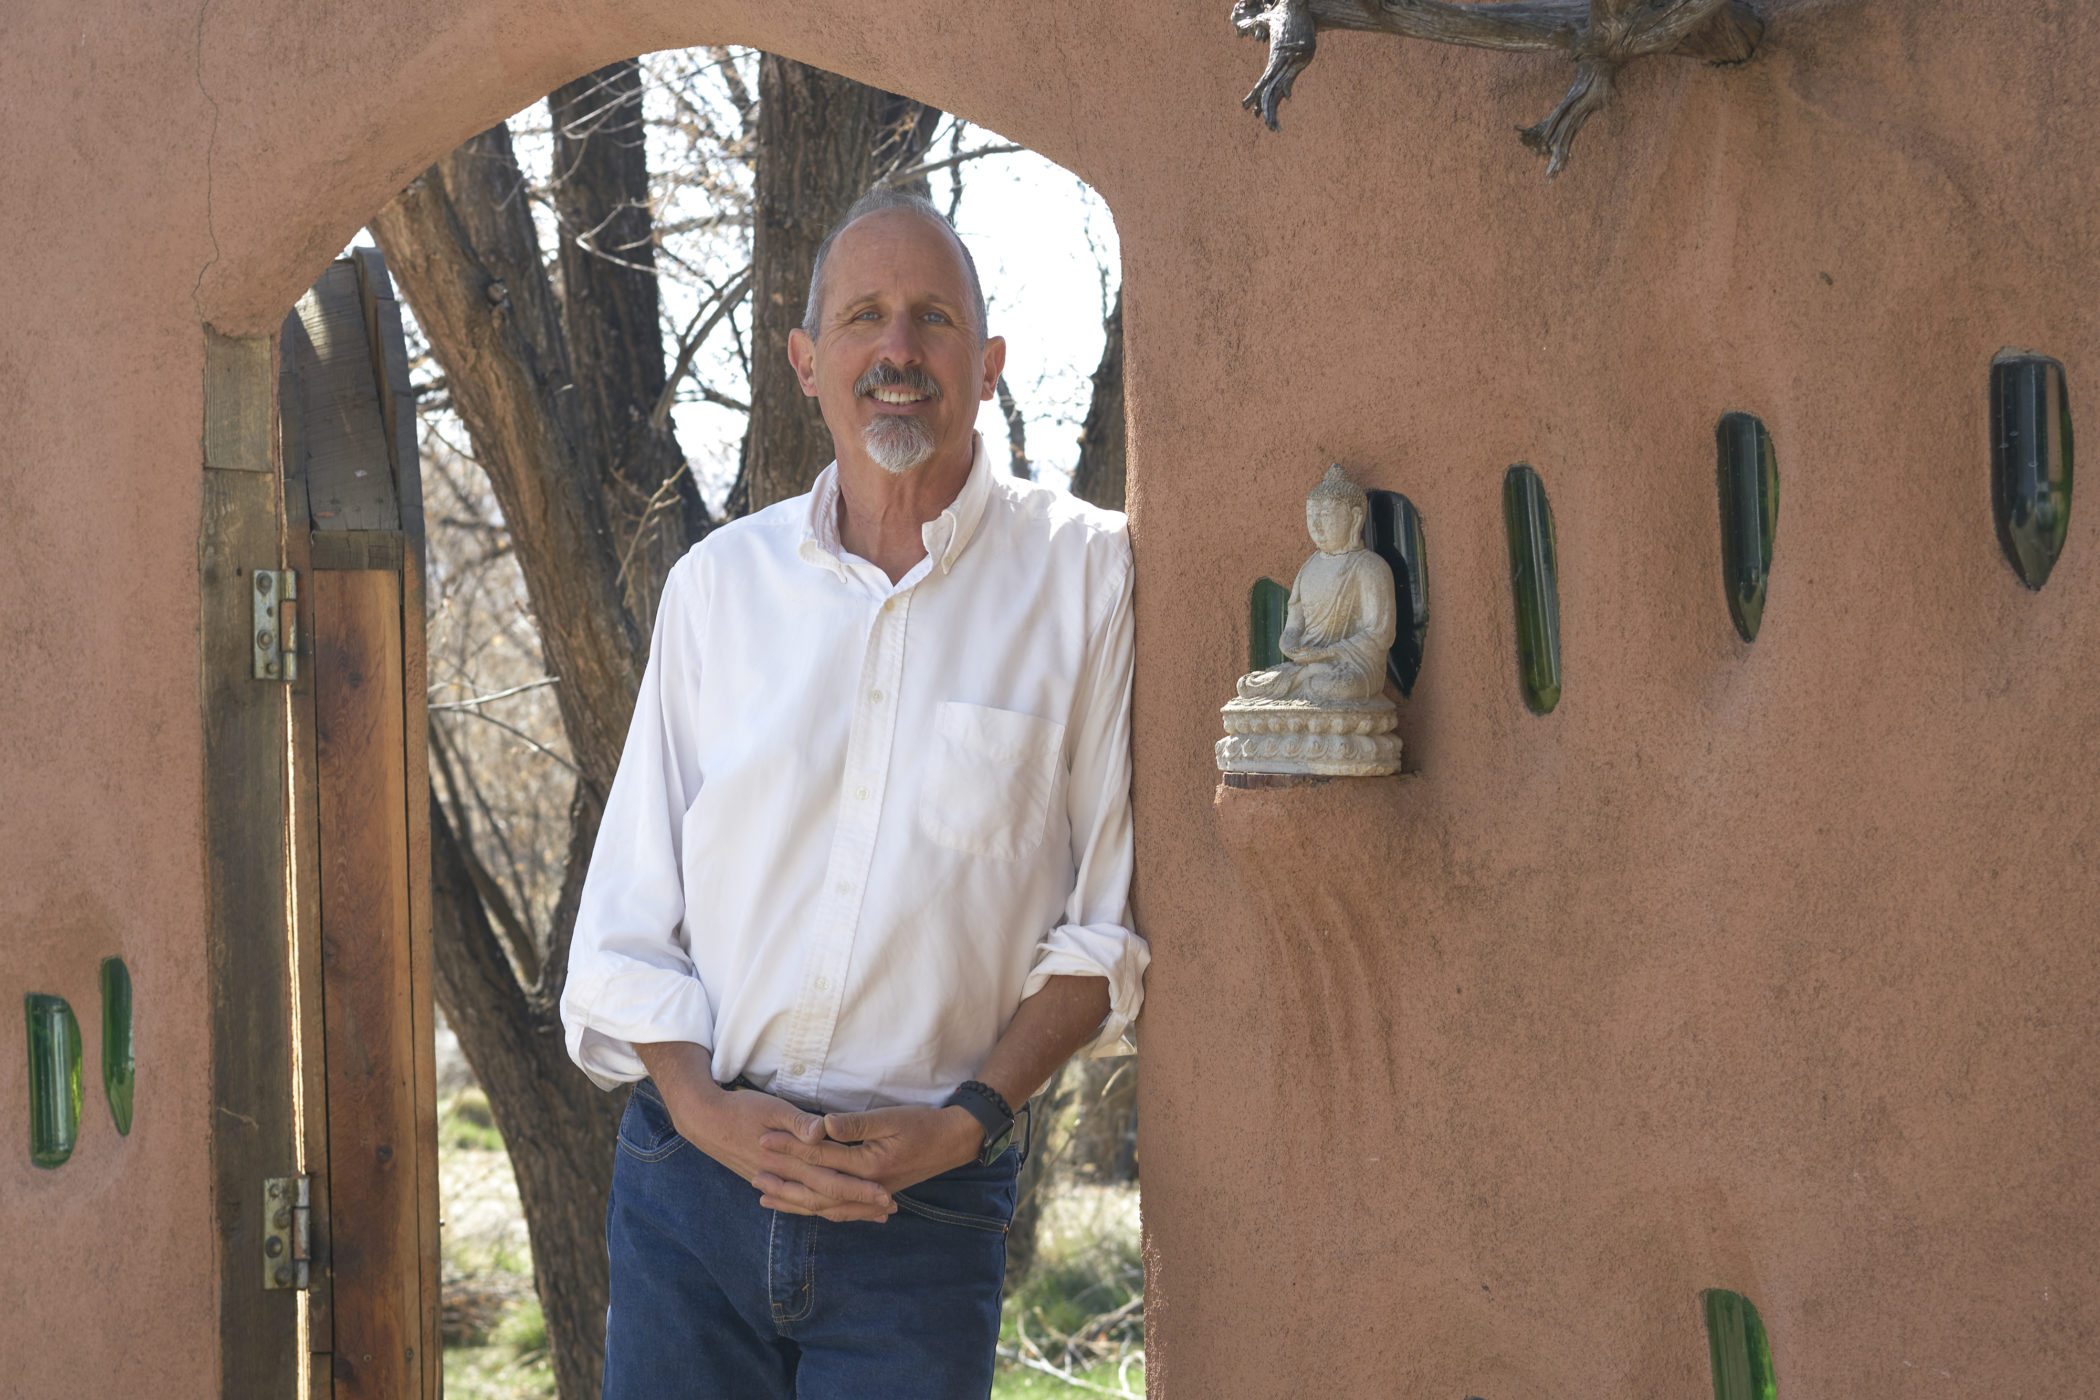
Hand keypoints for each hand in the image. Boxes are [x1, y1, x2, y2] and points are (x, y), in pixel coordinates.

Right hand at [654, 1073, 895, 1222]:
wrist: (705, 1121)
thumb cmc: (741, 1108)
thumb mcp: (772, 1107)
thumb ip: (798, 1122)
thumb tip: (821, 1133)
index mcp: (789, 1159)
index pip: (831, 1180)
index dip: (859, 1190)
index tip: (885, 1195)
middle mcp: (784, 1176)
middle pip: (827, 1198)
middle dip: (859, 1205)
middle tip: (888, 1209)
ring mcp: (776, 1182)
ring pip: (813, 1204)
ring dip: (842, 1210)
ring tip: (869, 1215)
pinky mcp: (769, 1181)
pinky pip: (797, 1202)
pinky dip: (817, 1208)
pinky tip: (831, 1212)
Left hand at [761, 1105, 985, 1198]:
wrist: (955, 1141)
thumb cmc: (924, 1124)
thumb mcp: (891, 1118)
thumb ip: (855, 1124)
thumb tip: (821, 1126)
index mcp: (869, 1165)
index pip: (819, 1157)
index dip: (790, 1148)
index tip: (763, 1138)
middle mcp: (867, 1187)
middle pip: (816, 1188)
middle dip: (784, 1180)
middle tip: (754, 1173)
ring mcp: (871, 1195)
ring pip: (825, 1206)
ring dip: (795, 1202)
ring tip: (767, 1197)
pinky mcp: (875, 1195)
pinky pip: (841, 1211)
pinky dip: (818, 1210)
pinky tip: (804, 1209)